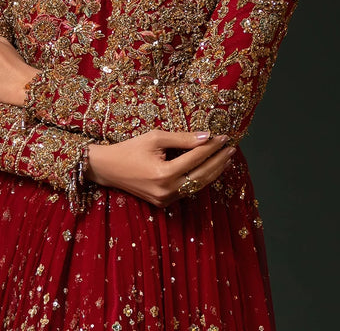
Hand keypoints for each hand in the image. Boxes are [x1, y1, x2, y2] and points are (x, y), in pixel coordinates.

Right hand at [86, 129, 235, 206]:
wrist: (108, 168)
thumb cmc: (130, 149)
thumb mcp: (155, 137)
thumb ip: (182, 138)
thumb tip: (206, 137)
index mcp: (164, 173)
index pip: (196, 158)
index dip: (211, 147)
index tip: (223, 137)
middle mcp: (167, 190)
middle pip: (201, 175)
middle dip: (218, 161)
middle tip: (230, 148)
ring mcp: (166, 199)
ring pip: (197, 185)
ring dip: (213, 172)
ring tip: (225, 159)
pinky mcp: (164, 203)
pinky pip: (187, 190)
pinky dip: (200, 179)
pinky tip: (209, 169)